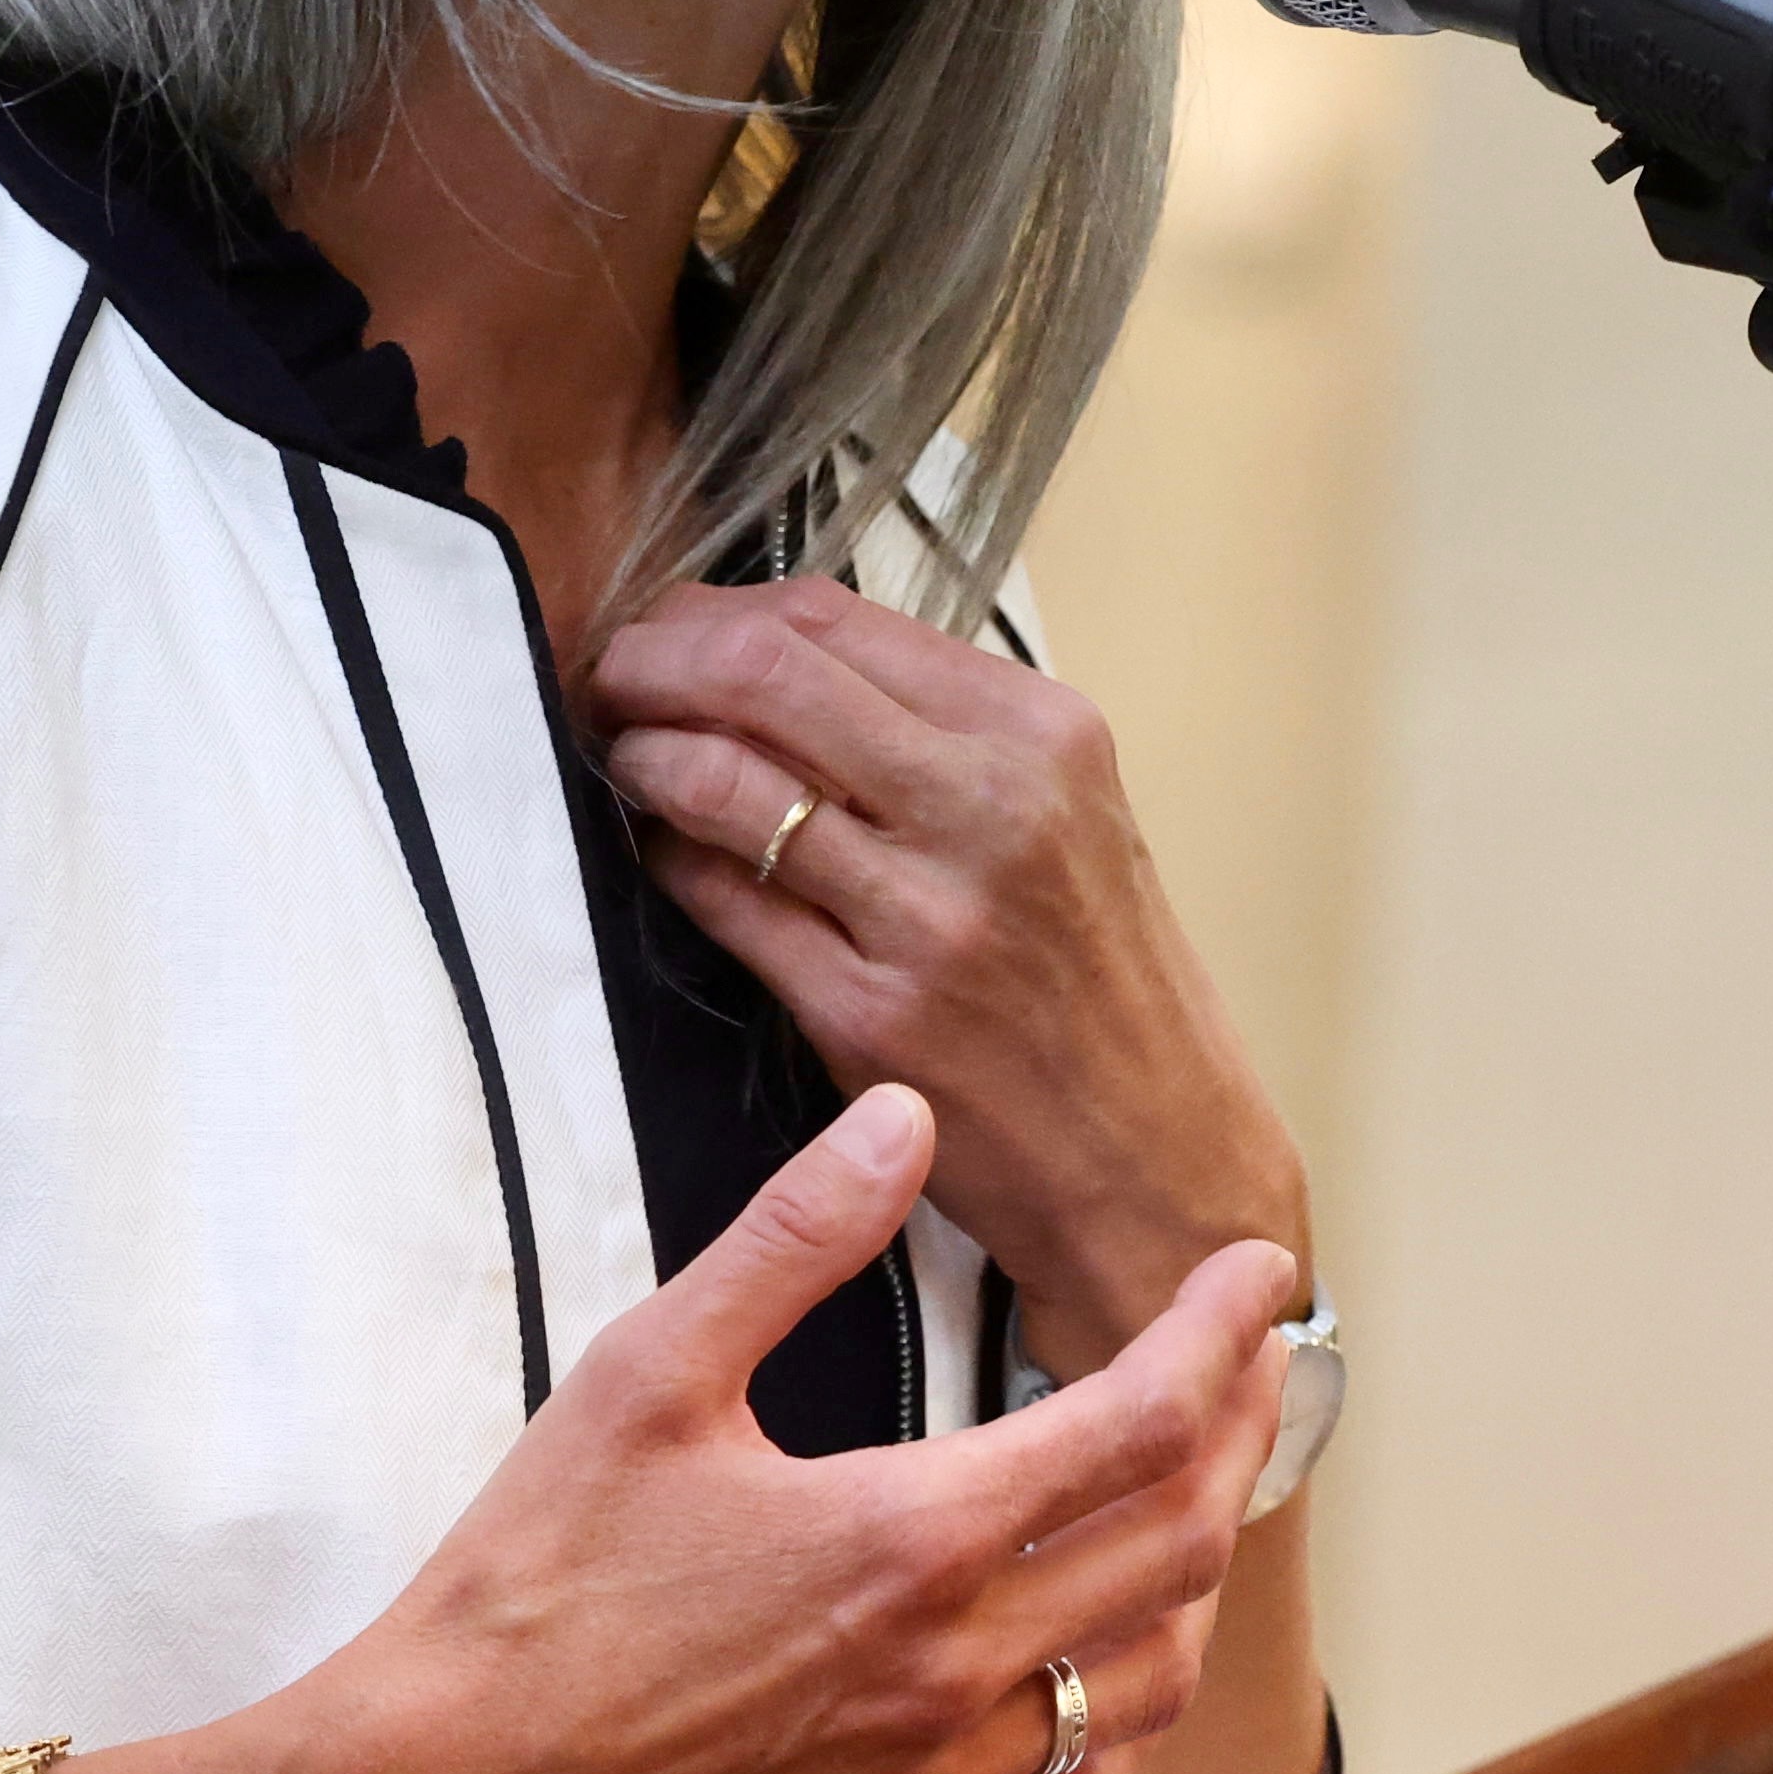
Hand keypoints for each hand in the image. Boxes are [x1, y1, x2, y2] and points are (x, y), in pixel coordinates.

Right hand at [269, 1084, 1286, 1773]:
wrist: (459, 1772)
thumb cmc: (544, 1570)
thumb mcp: (651, 1368)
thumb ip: (794, 1238)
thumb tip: (902, 1121)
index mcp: (911, 1536)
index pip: (1140, 1422)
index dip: (1220, 1335)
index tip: (1255, 1270)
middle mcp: (954, 1667)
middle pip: (1179, 1540)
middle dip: (1240, 1428)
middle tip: (1250, 1353)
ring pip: (1150, 1676)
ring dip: (1200, 1568)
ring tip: (1200, 1482)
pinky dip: (1127, 1712)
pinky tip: (1114, 1657)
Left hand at [590, 579, 1306, 1367]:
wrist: (1160, 1159)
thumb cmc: (1102, 982)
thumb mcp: (1063, 816)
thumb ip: (938, 730)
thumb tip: (769, 652)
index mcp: (1042, 733)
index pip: (834, 617)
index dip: (717, 614)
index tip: (670, 632)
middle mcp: (992, 807)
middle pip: (766, 673)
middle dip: (655, 661)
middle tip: (612, 679)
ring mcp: (928, 914)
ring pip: (725, 783)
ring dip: (645, 756)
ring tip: (628, 759)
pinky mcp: (869, 1016)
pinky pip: (724, 901)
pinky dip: (673, 860)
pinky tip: (670, 855)